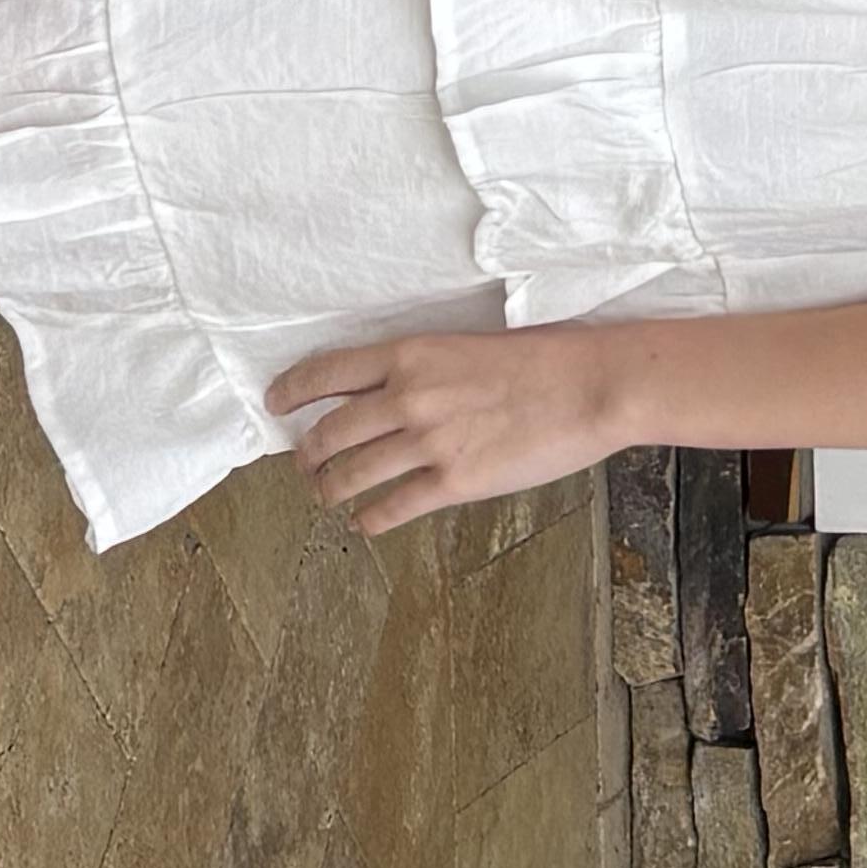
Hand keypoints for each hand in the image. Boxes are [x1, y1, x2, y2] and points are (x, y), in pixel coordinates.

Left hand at [271, 318, 647, 532]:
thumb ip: (423, 368)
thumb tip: (389, 392)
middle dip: (307, 454)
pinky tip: (365, 522)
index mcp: (410, 354)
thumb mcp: (468, 345)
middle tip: (304, 463)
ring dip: (330, 489)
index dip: (290, 391)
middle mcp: (408, 397)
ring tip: (327, 495)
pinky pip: (393, 507)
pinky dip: (370, 519)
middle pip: (328, 432)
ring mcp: (429, 442)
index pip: (327, 372)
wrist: (592, 385)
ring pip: (351, 474)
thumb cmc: (544, 357)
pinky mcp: (455, 482)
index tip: (274, 403)